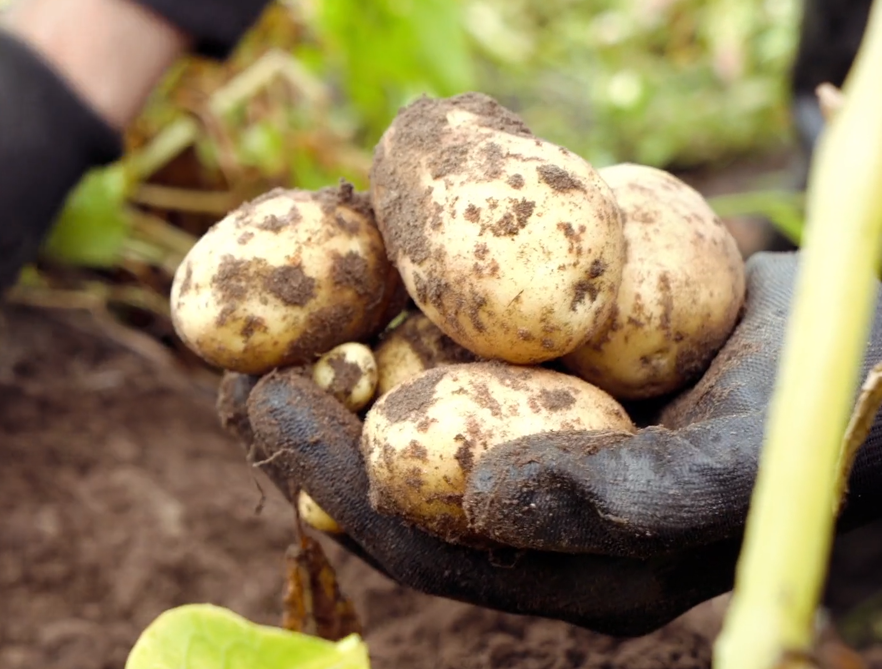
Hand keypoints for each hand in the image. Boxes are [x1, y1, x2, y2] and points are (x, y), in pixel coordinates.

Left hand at [219, 251, 881, 635]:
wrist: (863, 350)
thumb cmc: (811, 422)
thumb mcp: (728, 468)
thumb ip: (615, 501)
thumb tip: (483, 498)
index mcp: (558, 558)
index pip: (413, 534)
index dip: (324, 473)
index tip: (260, 403)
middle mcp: (533, 500)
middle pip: (390, 470)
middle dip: (307, 421)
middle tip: (230, 362)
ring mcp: (538, 429)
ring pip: (412, 400)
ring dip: (340, 356)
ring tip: (269, 309)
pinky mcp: (549, 368)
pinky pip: (456, 337)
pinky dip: (405, 297)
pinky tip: (360, 255)